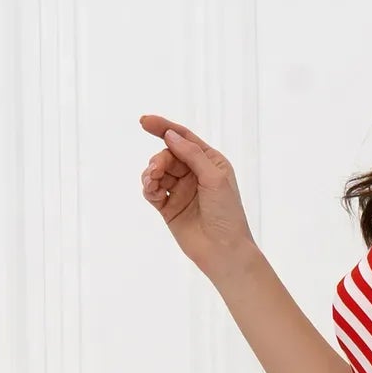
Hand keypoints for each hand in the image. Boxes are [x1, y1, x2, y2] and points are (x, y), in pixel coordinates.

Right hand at [138, 114, 258, 278]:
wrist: (224, 251)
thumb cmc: (227, 214)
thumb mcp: (214, 178)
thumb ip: (192, 154)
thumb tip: (170, 135)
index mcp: (210, 162)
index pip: (184, 138)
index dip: (164, 128)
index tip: (144, 121)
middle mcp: (195, 174)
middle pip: (168, 155)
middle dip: (159, 159)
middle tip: (156, 170)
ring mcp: (181, 191)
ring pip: (158, 172)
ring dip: (151, 173)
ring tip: (152, 181)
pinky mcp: (170, 208)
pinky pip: (153, 191)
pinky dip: (149, 188)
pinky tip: (152, 190)